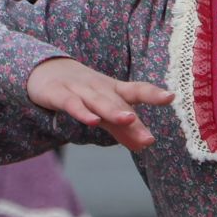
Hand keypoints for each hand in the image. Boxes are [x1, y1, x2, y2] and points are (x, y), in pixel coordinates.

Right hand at [26, 57, 173, 151]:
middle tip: (149, 137)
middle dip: (134, 120)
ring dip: (113, 110)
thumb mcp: (103, 109)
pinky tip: (92, 121)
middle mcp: (99, 87)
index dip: (153, 93)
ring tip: (128, 120)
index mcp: (113, 90)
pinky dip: (82, 112)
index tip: (171, 97)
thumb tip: (143, 145)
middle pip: (118, 103)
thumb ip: (122, 129)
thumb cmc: (83, 92)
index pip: (136, 90)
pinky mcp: (58, 93)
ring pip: (98, 101)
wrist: (45, 70)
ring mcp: (79, 89)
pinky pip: (72, 103)